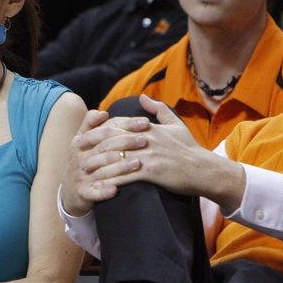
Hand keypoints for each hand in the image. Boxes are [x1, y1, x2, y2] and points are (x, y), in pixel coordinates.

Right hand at [60, 108, 148, 215]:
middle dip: (125, 143)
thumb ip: (90, 124)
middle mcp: (80, 158)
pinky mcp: (83, 193)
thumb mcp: (82, 141)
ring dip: (120, 167)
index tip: (145, 122)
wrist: (70, 191)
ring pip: (102, 170)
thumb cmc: (83, 161)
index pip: (105, 130)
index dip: (125, 125)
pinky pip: (94, 192)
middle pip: (104, 147)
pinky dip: (104, 191)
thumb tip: (104, 112)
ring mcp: (81, 176)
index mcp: (81, 142)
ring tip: (138, 163)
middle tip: (145, 140)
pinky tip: (116, 190)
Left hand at [81, 95, 244, 207]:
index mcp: (149, 128)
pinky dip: (111, 181)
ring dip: (98, 165)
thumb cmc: (190, 149)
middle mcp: (147, 139)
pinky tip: (100, 186)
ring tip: (84, 171)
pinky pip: (126, 176)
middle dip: (93, 146)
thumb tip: (143, 97)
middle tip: (77, 153)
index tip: (87, 136)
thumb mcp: (175, 124)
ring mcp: (149, 155)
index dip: (100, 131)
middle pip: (112, 139)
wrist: (205, 170)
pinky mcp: (153, 172)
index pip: (118, 125)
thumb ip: (158, 110)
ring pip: (116, 158)